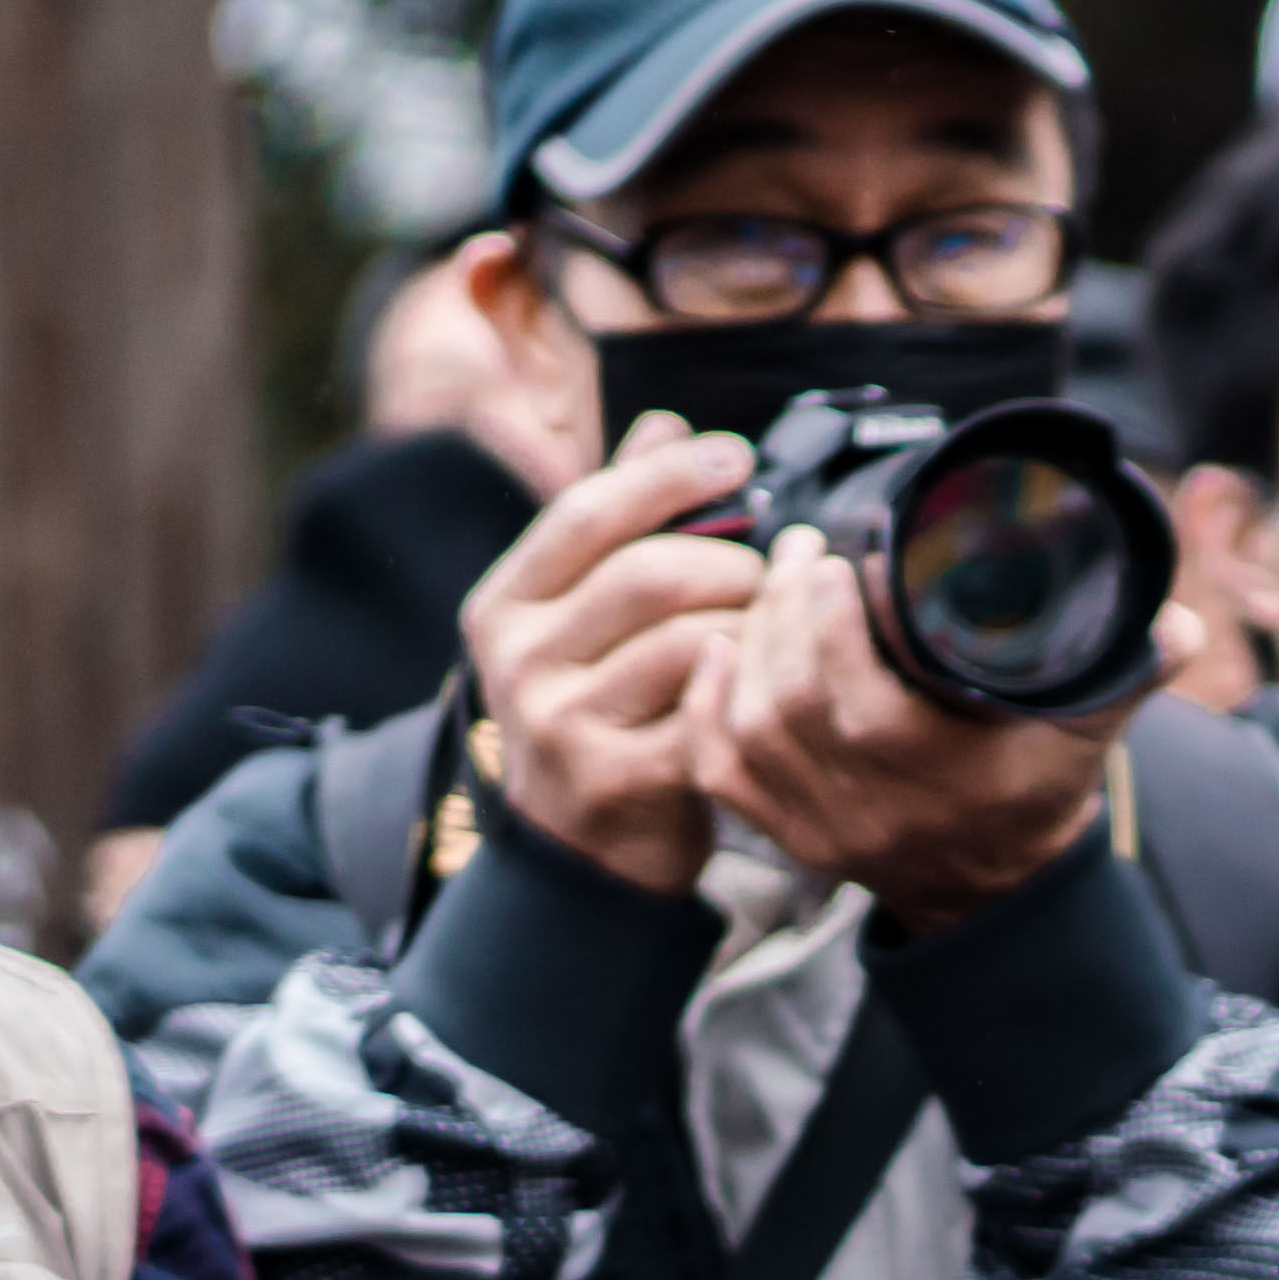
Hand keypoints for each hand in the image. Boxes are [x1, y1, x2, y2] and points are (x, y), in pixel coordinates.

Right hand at [462, 413, 771, 893]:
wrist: (582, 855)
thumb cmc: (598, 711)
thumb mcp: (582, 614)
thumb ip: (618, 521)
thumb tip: (664, 424)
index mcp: (504, 602)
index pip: (587, 511)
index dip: (670, 475)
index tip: (738, 457)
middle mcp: (518, 660)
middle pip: (648, 574)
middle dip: (731, 562)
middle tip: (771, 572)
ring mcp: (562, 724)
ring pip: (688, 640)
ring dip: (752, 624)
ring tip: (775, 626)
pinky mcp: (616, 780)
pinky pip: (710, 709)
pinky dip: (752, 685)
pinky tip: (770, 680)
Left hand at [693, 526, 1168, 933]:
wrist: (995, 889)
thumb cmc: (1035, 788)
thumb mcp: (1090, 728)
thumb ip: (1132, 668)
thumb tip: (1176, 619)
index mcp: (946, 782)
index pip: (860, 705)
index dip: (831, 625)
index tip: (835, 557)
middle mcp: (875, 813)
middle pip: (788, 705)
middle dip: (782, 612)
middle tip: (796, 551)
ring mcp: (822, 830)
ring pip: (747, 728)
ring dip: (747, 645)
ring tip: (769, 585)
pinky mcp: (786, 836)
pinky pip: (718, 770)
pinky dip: (706, 705)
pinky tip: (716, 649)